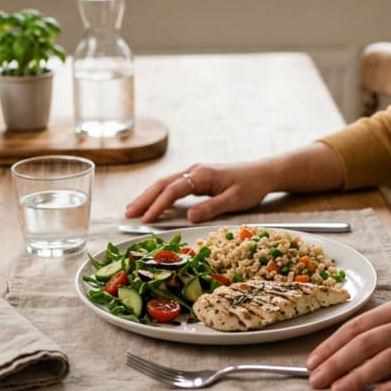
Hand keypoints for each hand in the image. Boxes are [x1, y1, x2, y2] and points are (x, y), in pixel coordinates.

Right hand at [123, 161, 277, 222]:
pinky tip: (153, 203)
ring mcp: (195, 172)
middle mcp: (194, 170)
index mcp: (202, 175)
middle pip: (162, 184)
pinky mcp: (197, 177)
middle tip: (127, 214)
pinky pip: (173, 185)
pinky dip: (159, 194)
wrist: (263, 172)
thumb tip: (188, 217)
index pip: (173, 190)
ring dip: (148, 195)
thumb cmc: (251, 186)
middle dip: (144, 199)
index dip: (157, 205)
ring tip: (132, 208)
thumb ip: (211, 208)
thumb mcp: (234, 200)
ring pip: (165, 183)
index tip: (145, 219)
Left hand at [306, 298, 390, 390]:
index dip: (332, 344)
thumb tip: (350, 352)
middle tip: (316, 380)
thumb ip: (388, 329)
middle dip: (336, 363)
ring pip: (386, 359)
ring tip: (339, 390)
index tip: (313, 361)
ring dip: (358, 376)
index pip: (358, 325)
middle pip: (366, 342)